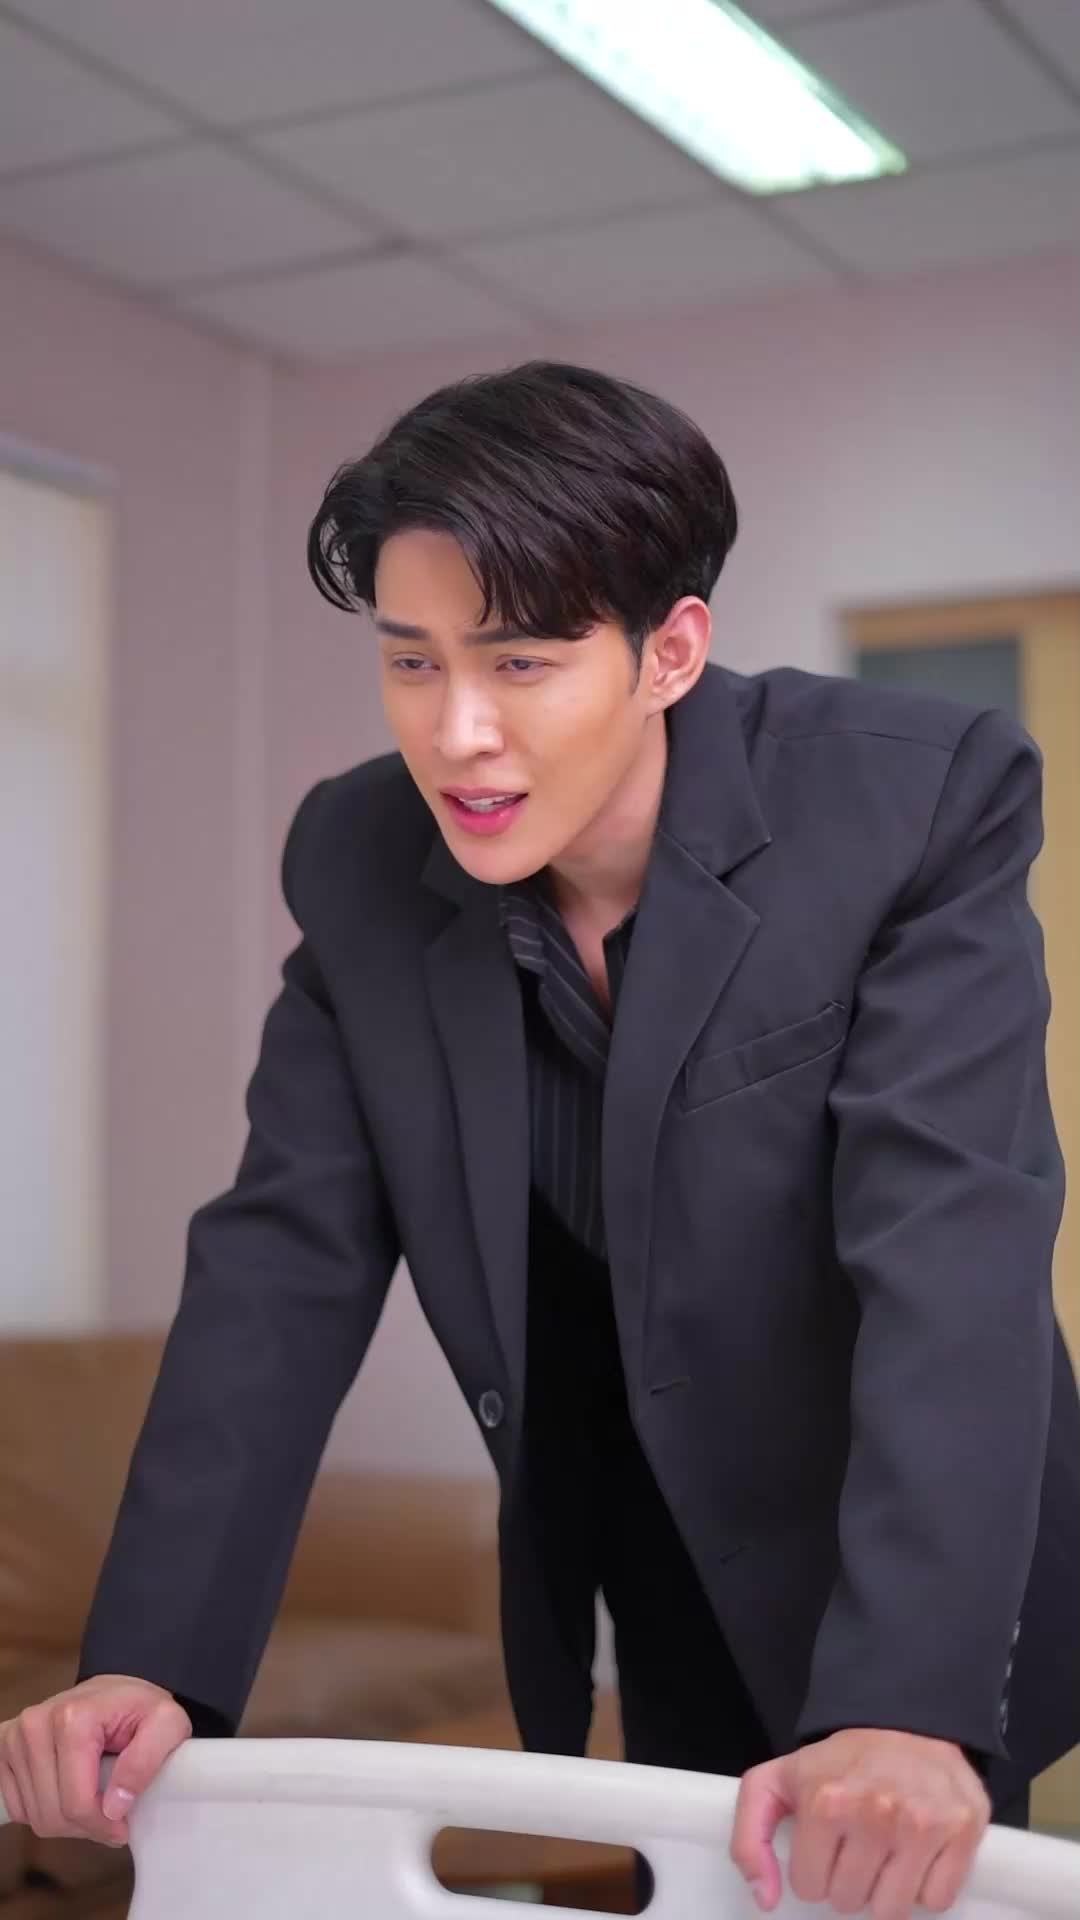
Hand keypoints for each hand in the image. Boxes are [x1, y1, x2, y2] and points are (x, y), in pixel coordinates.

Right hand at [0, 1676, 191, 1847]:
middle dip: (85, 1826)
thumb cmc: (140, 1709)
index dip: (102, 1826)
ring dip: (66, 1821)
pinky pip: (18, 1807)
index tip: (122, 1826)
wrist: (115, 1691)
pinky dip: (44, 1810)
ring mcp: (15, 1736)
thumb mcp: (168, 1725)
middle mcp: (35, 1724)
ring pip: (34, 1816)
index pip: (76, 1803)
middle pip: (52, 1814)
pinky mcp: (4, 1748)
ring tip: (92, 1800)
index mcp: (72, 1718)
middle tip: (110, 1814)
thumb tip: (114, 1806)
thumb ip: (146, 1762)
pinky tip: (67, 1792)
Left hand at [731, 1728, 990, 1919]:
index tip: (825, 1842)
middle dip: (848, 1879)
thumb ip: (749, 1839)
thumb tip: (764, 1898)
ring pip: (891, 1911)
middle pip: (848, 1901)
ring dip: (885, 1891)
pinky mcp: (961, 1831)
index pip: (808, 1886)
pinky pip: (936, 1901)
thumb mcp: (777, 1782)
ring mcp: (922, 1824)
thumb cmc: (842, 1761)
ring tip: (884, 1852)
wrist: (906, 1723)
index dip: (814, 1868)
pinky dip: (925, 1887)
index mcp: (825, 1801)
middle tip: (856, 1843)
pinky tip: (916, 1854)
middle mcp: (875, 1813)